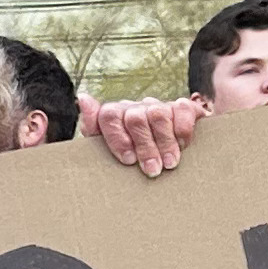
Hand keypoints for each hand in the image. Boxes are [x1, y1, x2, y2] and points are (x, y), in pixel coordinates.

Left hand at [86, 94, 204, 178]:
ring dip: (165, 142)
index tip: (129, 161)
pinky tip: (183, 146)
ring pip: (158, 114)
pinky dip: (183, 130)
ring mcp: (159, 106)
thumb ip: (92, 127)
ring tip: (169, 164)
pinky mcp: (183, 108)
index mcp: (115, 115)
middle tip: (152, 170)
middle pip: (135, 118)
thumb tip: (83, 98)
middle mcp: (136, 107)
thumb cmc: (130, 155)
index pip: (109, 116)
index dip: (118, 138)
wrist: (164, 154)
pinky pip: (183, 110)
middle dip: (145, 146)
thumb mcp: (106, 149)